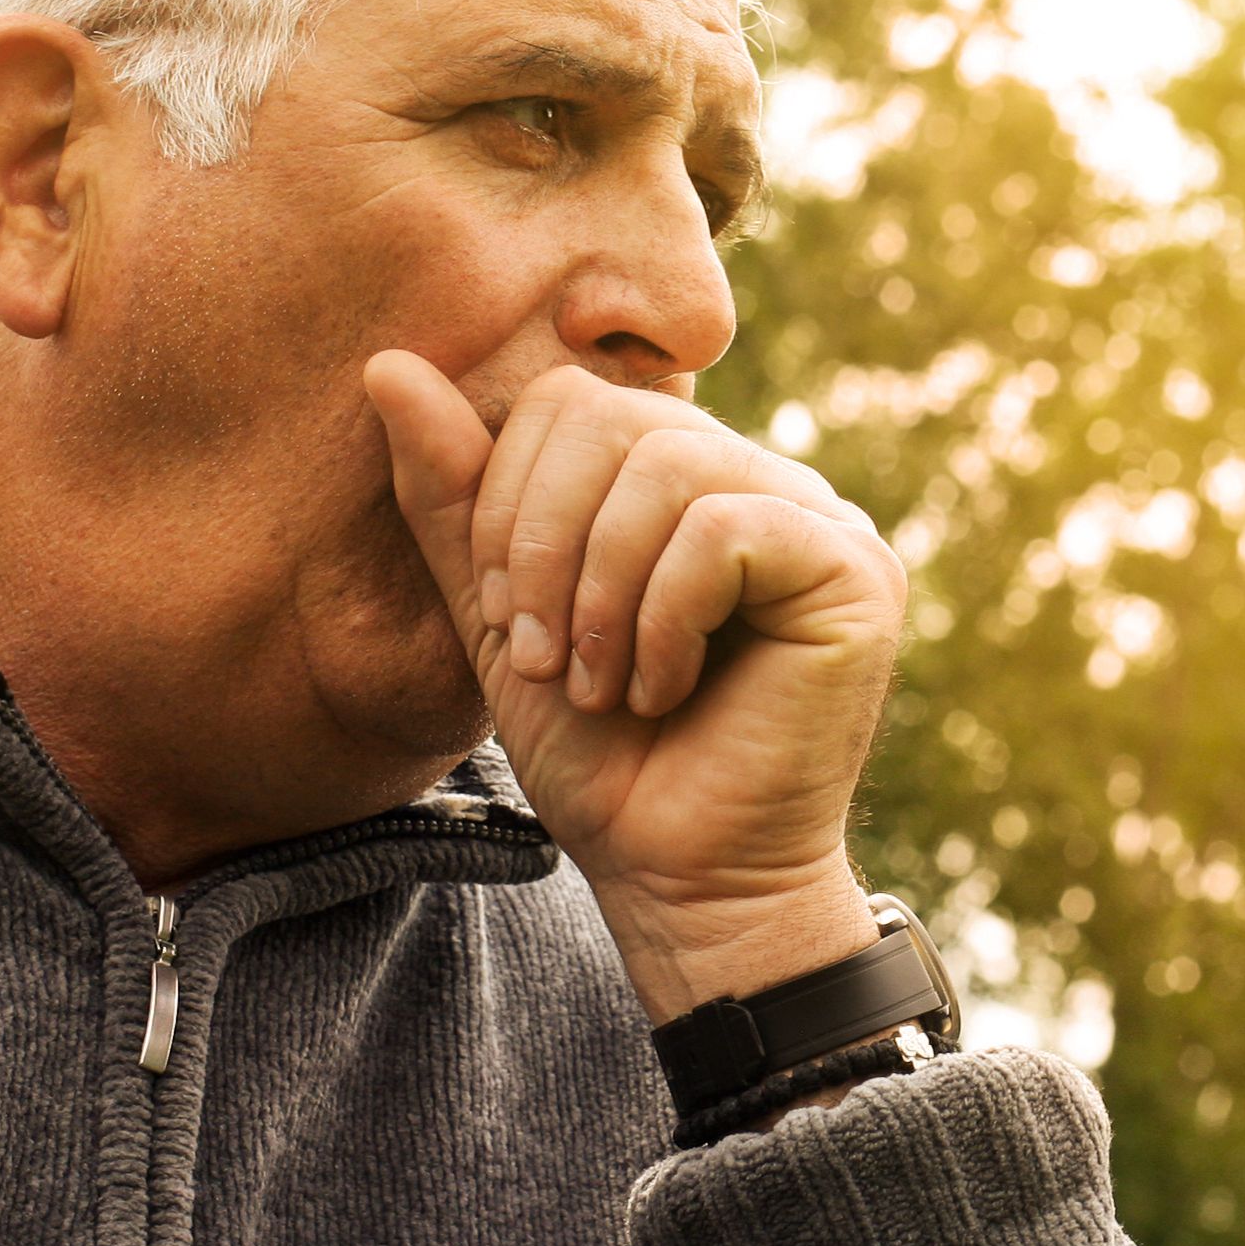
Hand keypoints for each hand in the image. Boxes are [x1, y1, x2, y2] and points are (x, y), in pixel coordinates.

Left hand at [364, 355, 901, 1017]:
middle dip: (545, 545)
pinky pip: (726, 529)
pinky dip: (664, 619)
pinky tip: (665, 689)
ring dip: (602, 593)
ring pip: (668, 468)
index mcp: (684, 482)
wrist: (680, 882)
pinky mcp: (857, 571)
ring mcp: (821, 520)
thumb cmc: (604, 763)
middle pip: (615, 419)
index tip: (505, 619)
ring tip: (605, 685)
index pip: (575, 401)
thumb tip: (387, 363)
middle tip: (547, 659)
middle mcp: (762, 482)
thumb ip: (454, 499)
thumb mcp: (501, 618)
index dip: (510, 498)